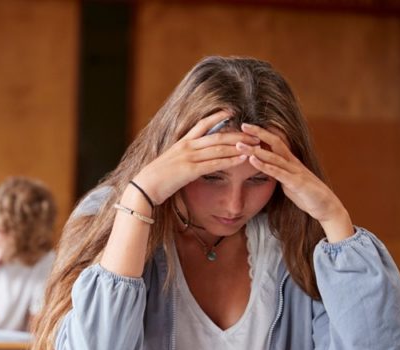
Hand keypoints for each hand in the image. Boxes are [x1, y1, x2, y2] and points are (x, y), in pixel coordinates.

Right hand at [132, 110, 257, 204]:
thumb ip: (181, 157)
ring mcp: (189, 158)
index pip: (202, 124)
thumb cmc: (155, 179)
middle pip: (217, 135)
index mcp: (181, 143)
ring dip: (239, 146)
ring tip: (255, 144)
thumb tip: (189, 158)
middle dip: (238, 133)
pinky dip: (230, 161)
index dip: (218, 116)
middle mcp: (187, 147)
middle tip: (255, 132)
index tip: (232, 111)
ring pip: (219, 148)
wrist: (143, 187)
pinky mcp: (190, 170)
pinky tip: (242, 159)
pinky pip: (215, 164)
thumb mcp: (169, 163)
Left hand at [238, 123, 353, 241]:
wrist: (326, 206)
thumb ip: (278, 172)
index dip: (262, 133)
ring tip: (240, 145)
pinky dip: (265, 166)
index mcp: (290, 161)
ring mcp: (295, 171)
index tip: (247, 126)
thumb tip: (266, 167)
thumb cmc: (306, 194)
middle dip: (259, 133)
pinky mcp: (296, 183)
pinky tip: (253, 160)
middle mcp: (293, 162)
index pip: (275, 142)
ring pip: (274, 157)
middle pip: (275, 142)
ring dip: (255, 150)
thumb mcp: (288, 181)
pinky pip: (278, 172)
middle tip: (242, 125)